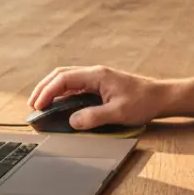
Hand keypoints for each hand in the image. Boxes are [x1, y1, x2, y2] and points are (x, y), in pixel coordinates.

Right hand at [27, 66, 170, 129]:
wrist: (160, 96)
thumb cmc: (143, 102)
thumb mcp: (118, 113)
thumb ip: (94, 117)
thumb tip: (72, 121)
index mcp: (96, 75)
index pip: (63, 79)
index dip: (47, 92)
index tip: (38, 106)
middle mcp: (94, 73)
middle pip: (61, 74)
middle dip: (44, 87)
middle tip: (32, 104)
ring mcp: (97, 78)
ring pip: (67, 78)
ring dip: (52, 89)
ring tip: (41, 103)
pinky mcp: (100, 84)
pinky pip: (75, 85)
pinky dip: (62, 92)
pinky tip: (59, 103)